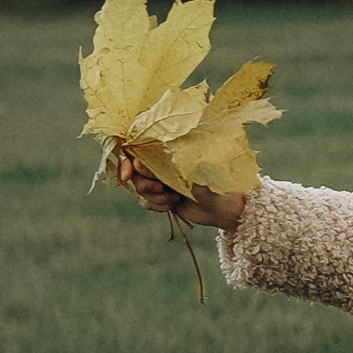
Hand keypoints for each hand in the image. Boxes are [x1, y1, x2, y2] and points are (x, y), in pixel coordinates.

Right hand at [114, 149, 244, 232]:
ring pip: (139, 189)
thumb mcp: (186, 170)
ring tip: (174, 198)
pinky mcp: (163, 195)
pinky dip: (157, 205)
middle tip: (161, 188)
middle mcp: (162, 161)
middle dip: (144, 183)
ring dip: (153, 197)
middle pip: (133, 171)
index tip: (127, 174)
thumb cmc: (213, 180)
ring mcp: (161, 178)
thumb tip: (136, 163)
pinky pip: (147, 202)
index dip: (126, 161)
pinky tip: (173, 204)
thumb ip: (160, 165)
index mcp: (168, 146)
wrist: (226, 206)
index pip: (136, 148)